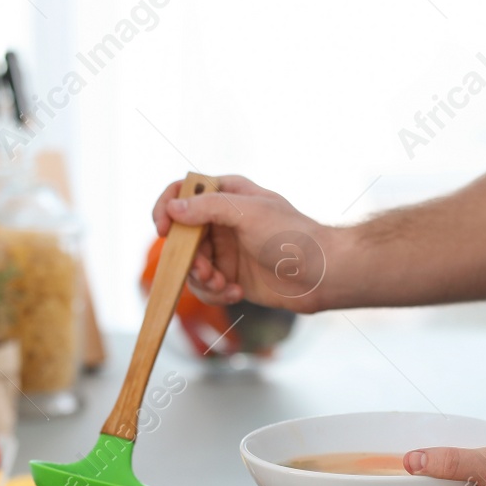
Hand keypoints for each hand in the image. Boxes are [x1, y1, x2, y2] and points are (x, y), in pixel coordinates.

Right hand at [151, 174, 331, 313]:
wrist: (322, 274)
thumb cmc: (292, 236)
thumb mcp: (249, 213)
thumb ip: (208, 208)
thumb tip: (172, 208)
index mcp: (227, 194)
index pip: (183, 193)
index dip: (167, 208)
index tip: (163, 230)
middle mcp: (222, 220)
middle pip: (182, 236)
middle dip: (188, 257)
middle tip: (205, 270)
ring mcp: (225, 250)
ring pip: (191, 265)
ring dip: (202, 279)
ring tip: (224, 284)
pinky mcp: (231, 276)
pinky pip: (206, 286)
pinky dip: (216, 292)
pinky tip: (237, 293)